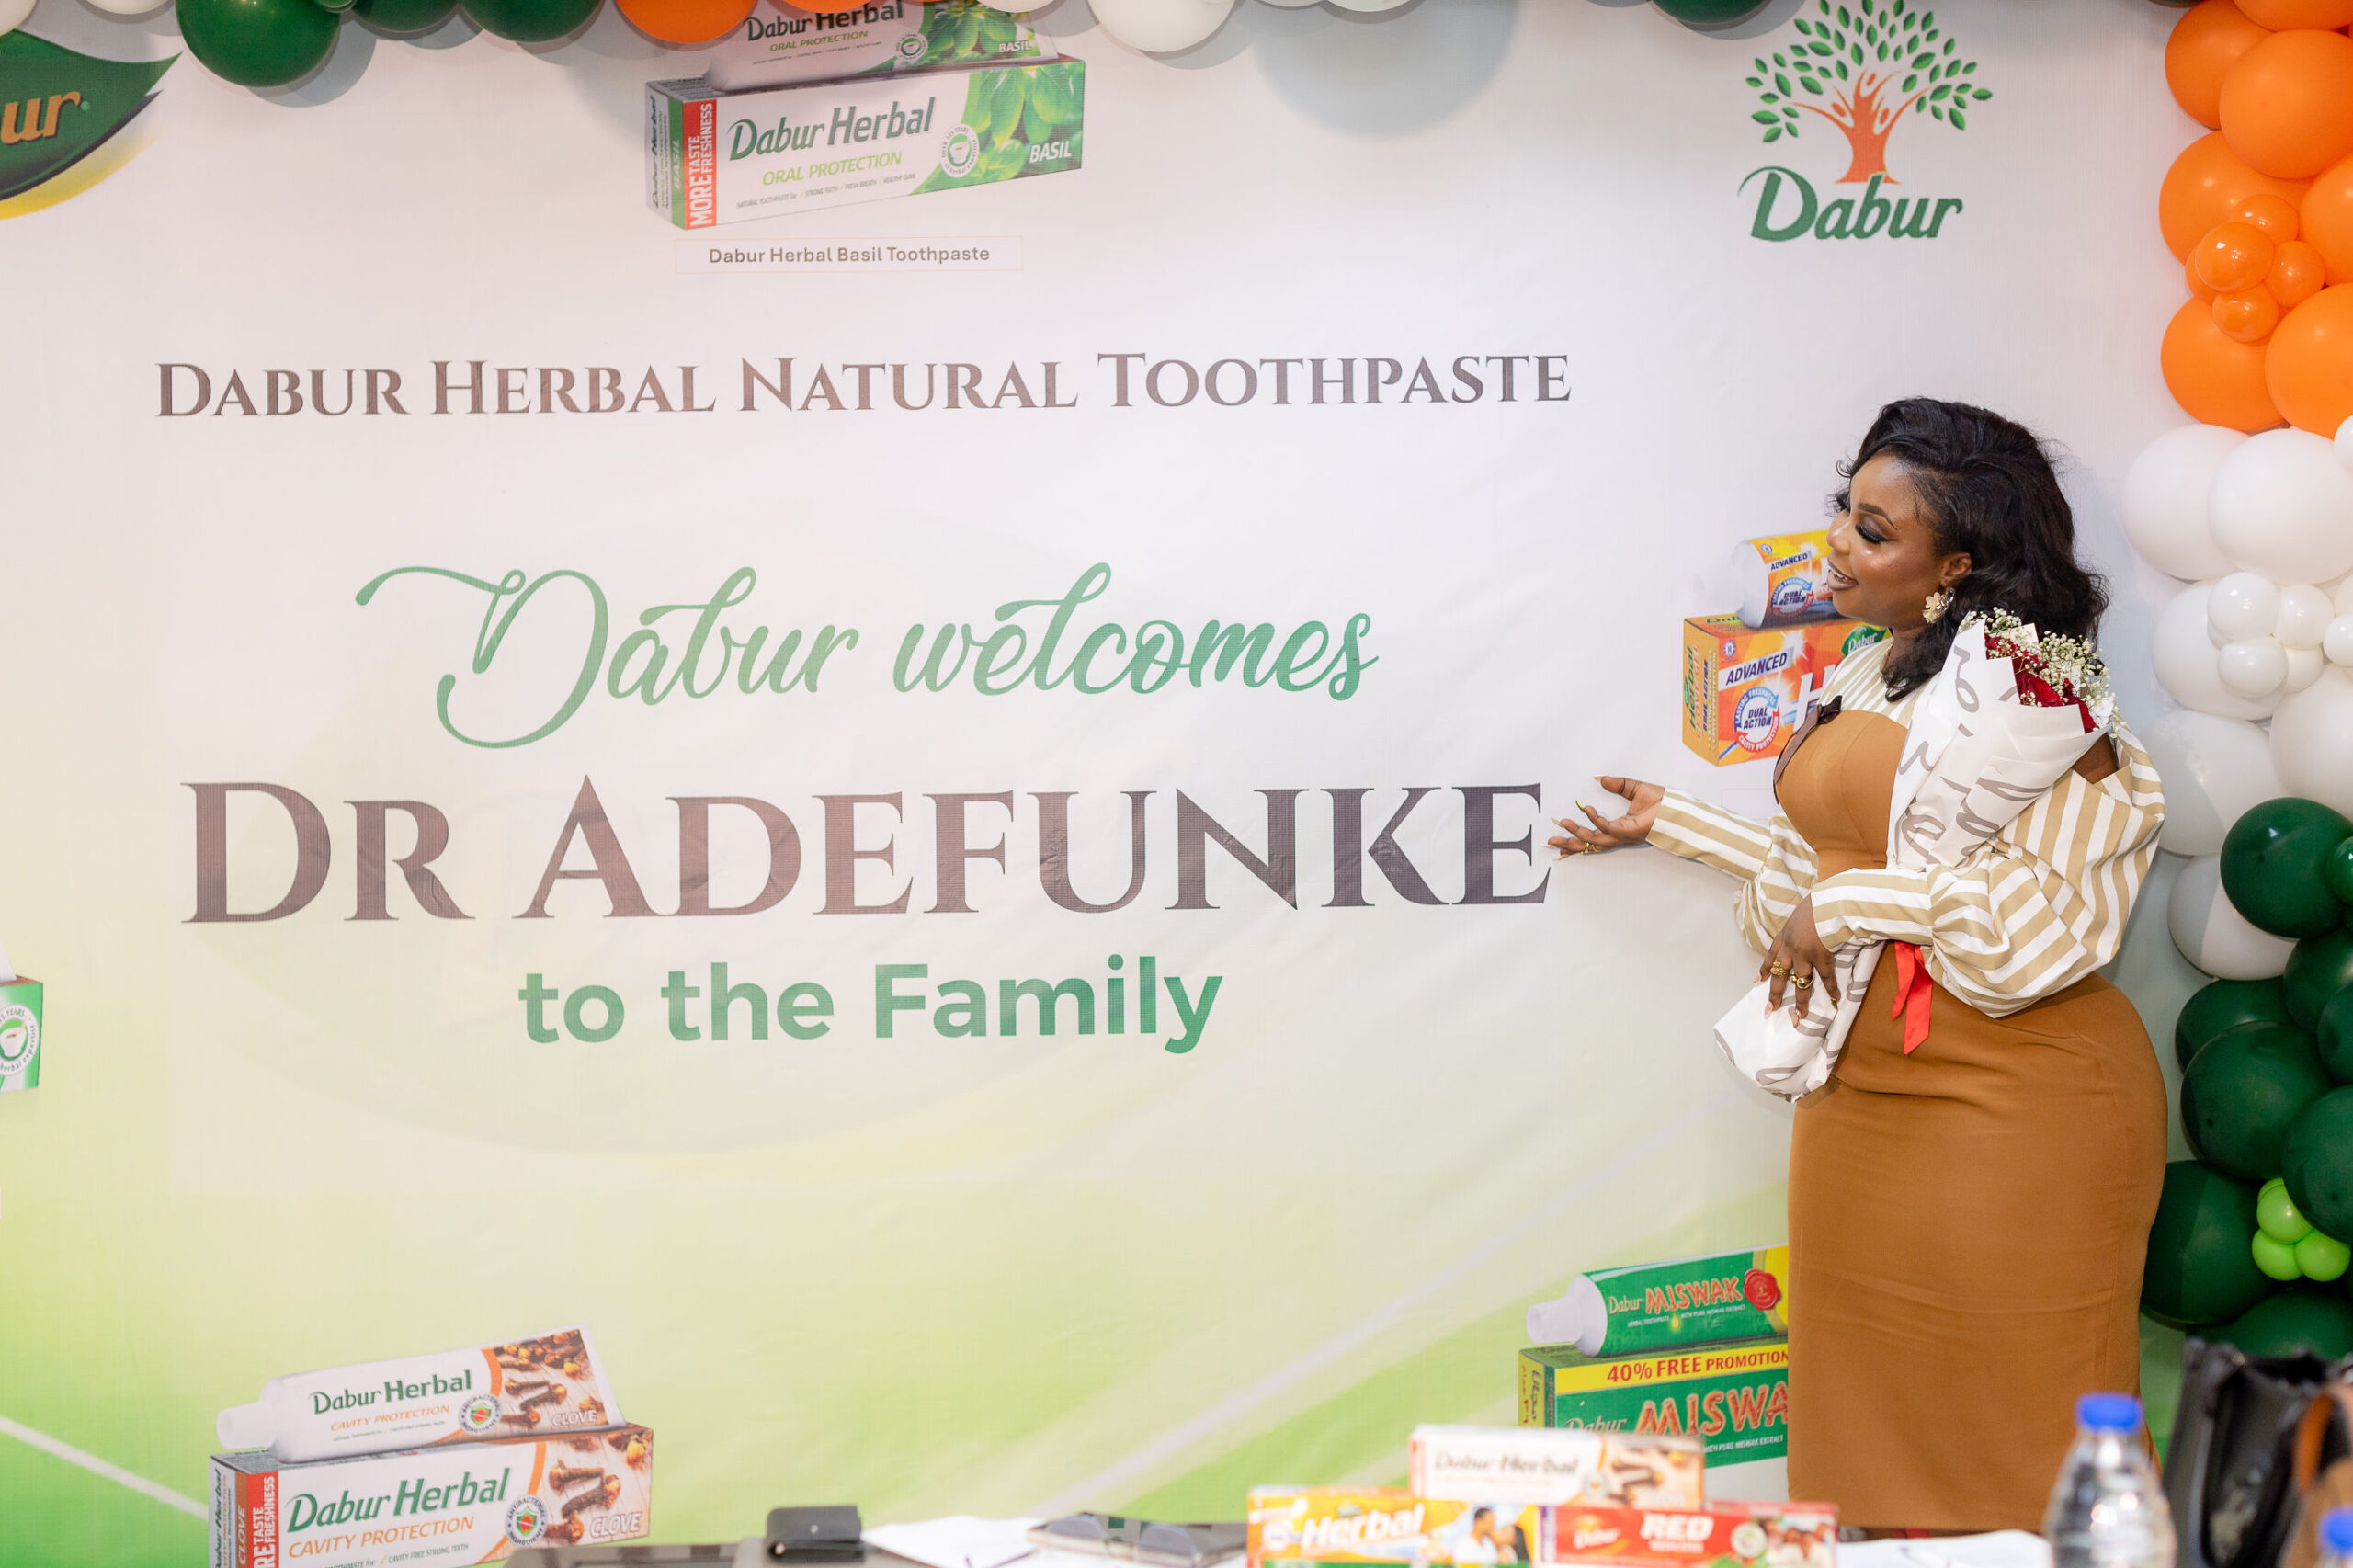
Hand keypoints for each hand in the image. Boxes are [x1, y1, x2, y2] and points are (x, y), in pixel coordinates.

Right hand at [1548, 776, 1663, 855]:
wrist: (1677, 808)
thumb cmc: (1662, 802)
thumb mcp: (1633, 788)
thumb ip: (1616, 784)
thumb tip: (1600, 779)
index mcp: (1618, 827)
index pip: (1593, 837)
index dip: (1577, 840)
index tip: (1560, 842)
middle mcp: (1618, 835)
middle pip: (1589, 843)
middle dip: (1569, 843)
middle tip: (1550, 841)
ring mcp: (1623, 835)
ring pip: (1594, 839)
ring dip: (1577, 832)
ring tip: (1563, 822)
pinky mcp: (1628, 831)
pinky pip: (1607, 828)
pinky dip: (1595, 820)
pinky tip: (1588, 810)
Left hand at [1760, 895, 1840, 1015]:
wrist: (1829, 902)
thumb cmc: (1819, 903)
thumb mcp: (1803, 912)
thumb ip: (1802, 924)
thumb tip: (1809, 925)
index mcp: (1784, 935)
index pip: (1771, 956)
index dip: (1765, 969)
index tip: (1757, 981)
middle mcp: (1790, 948)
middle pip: (1780, 976)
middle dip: (1774, 994)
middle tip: (1769, 1010)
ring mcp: (1804, 955)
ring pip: (1799, 984)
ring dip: (1800, 1002)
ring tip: (1798, 1018)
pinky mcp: (1820, 957)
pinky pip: (1826, 978)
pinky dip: (1832, 989)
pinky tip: (1835, 999)